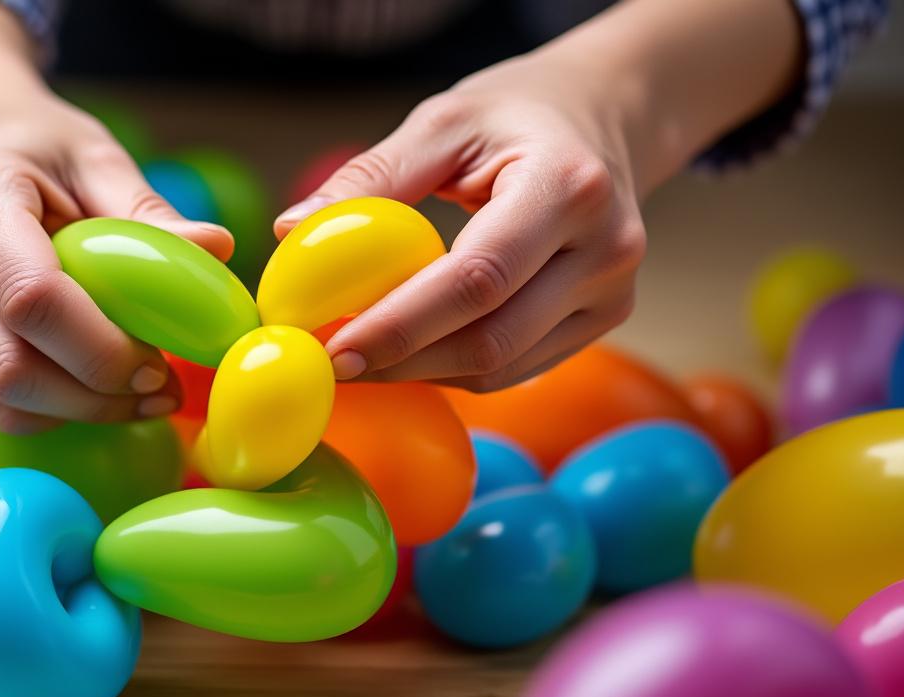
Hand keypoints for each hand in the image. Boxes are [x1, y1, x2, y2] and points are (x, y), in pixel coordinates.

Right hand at [0, 1, 232, 431]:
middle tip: (162, 391)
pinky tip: (93, 386)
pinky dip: (53, 409)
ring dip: (79, 411)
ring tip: (139, 395)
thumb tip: (217, 250)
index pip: (31, 297)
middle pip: (10, 366)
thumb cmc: (40, 150)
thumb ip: (150, 213)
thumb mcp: (97, 159)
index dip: (100, 347)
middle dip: (96, 395)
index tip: (160, 363)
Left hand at [274, 0, 800, 392]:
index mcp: (569, 187)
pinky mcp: (603, 319)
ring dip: (421, 373)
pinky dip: (453, 368)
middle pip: (491, 338)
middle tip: (331, 364)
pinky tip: (408, 353)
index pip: (477, 277)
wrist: (604, 116)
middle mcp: (605, 248)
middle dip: (401, 362)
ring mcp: (612, 293)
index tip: (333, 348)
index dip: (401, 324)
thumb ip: (371, 176)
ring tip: (359, 360)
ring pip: (502, 366)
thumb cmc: (516, 115)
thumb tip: (290, 231)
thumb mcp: (443, 122)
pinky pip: (516, 367)